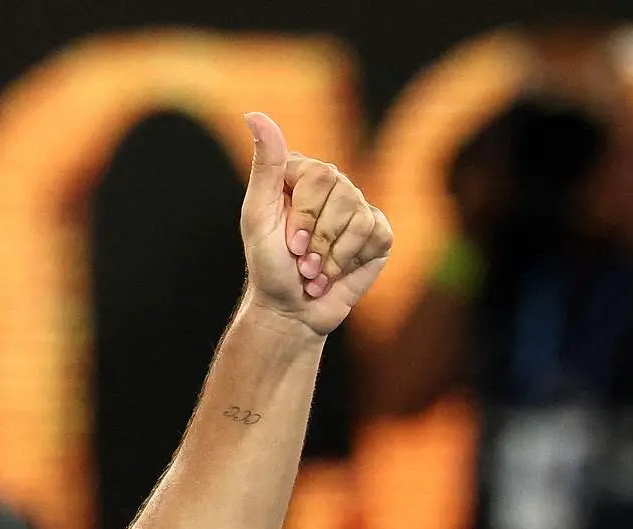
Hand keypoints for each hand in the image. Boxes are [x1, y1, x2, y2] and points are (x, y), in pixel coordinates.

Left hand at [240, 113, 392, 336]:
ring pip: (360, 218)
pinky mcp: (378, 233)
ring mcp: (358, 207)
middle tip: (300, 259)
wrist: (291, 310)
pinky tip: (336, 272)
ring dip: (332, 256)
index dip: (303, 215)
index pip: (320, 176)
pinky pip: (377, 235)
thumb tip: (254, 113)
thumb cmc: (268, 265)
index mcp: (303, 175)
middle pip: (344, 195)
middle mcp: (333, 186)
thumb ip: (265, 165)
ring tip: (314, 271)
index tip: (287, 240)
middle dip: (318, 238)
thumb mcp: (258, 214)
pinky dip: (352, 261)